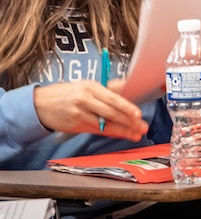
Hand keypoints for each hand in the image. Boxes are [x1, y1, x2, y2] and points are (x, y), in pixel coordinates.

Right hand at [33, 80, 148, 140]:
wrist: (40, 104)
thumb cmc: (68, 92)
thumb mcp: (87, 85)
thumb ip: (108, 88)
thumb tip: (129, 85)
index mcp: (90, 87)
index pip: (112, 98)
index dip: (126, 107)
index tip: (138, 114)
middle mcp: (84, 100)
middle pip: (110, 113)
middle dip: (129, 121)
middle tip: (142, 127)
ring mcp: (79, 114)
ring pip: (105, 124)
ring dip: (123, 130)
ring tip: (136, 134)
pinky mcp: (75, 126)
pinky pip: (97, 130)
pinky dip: (111, 132)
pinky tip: (121, 134)